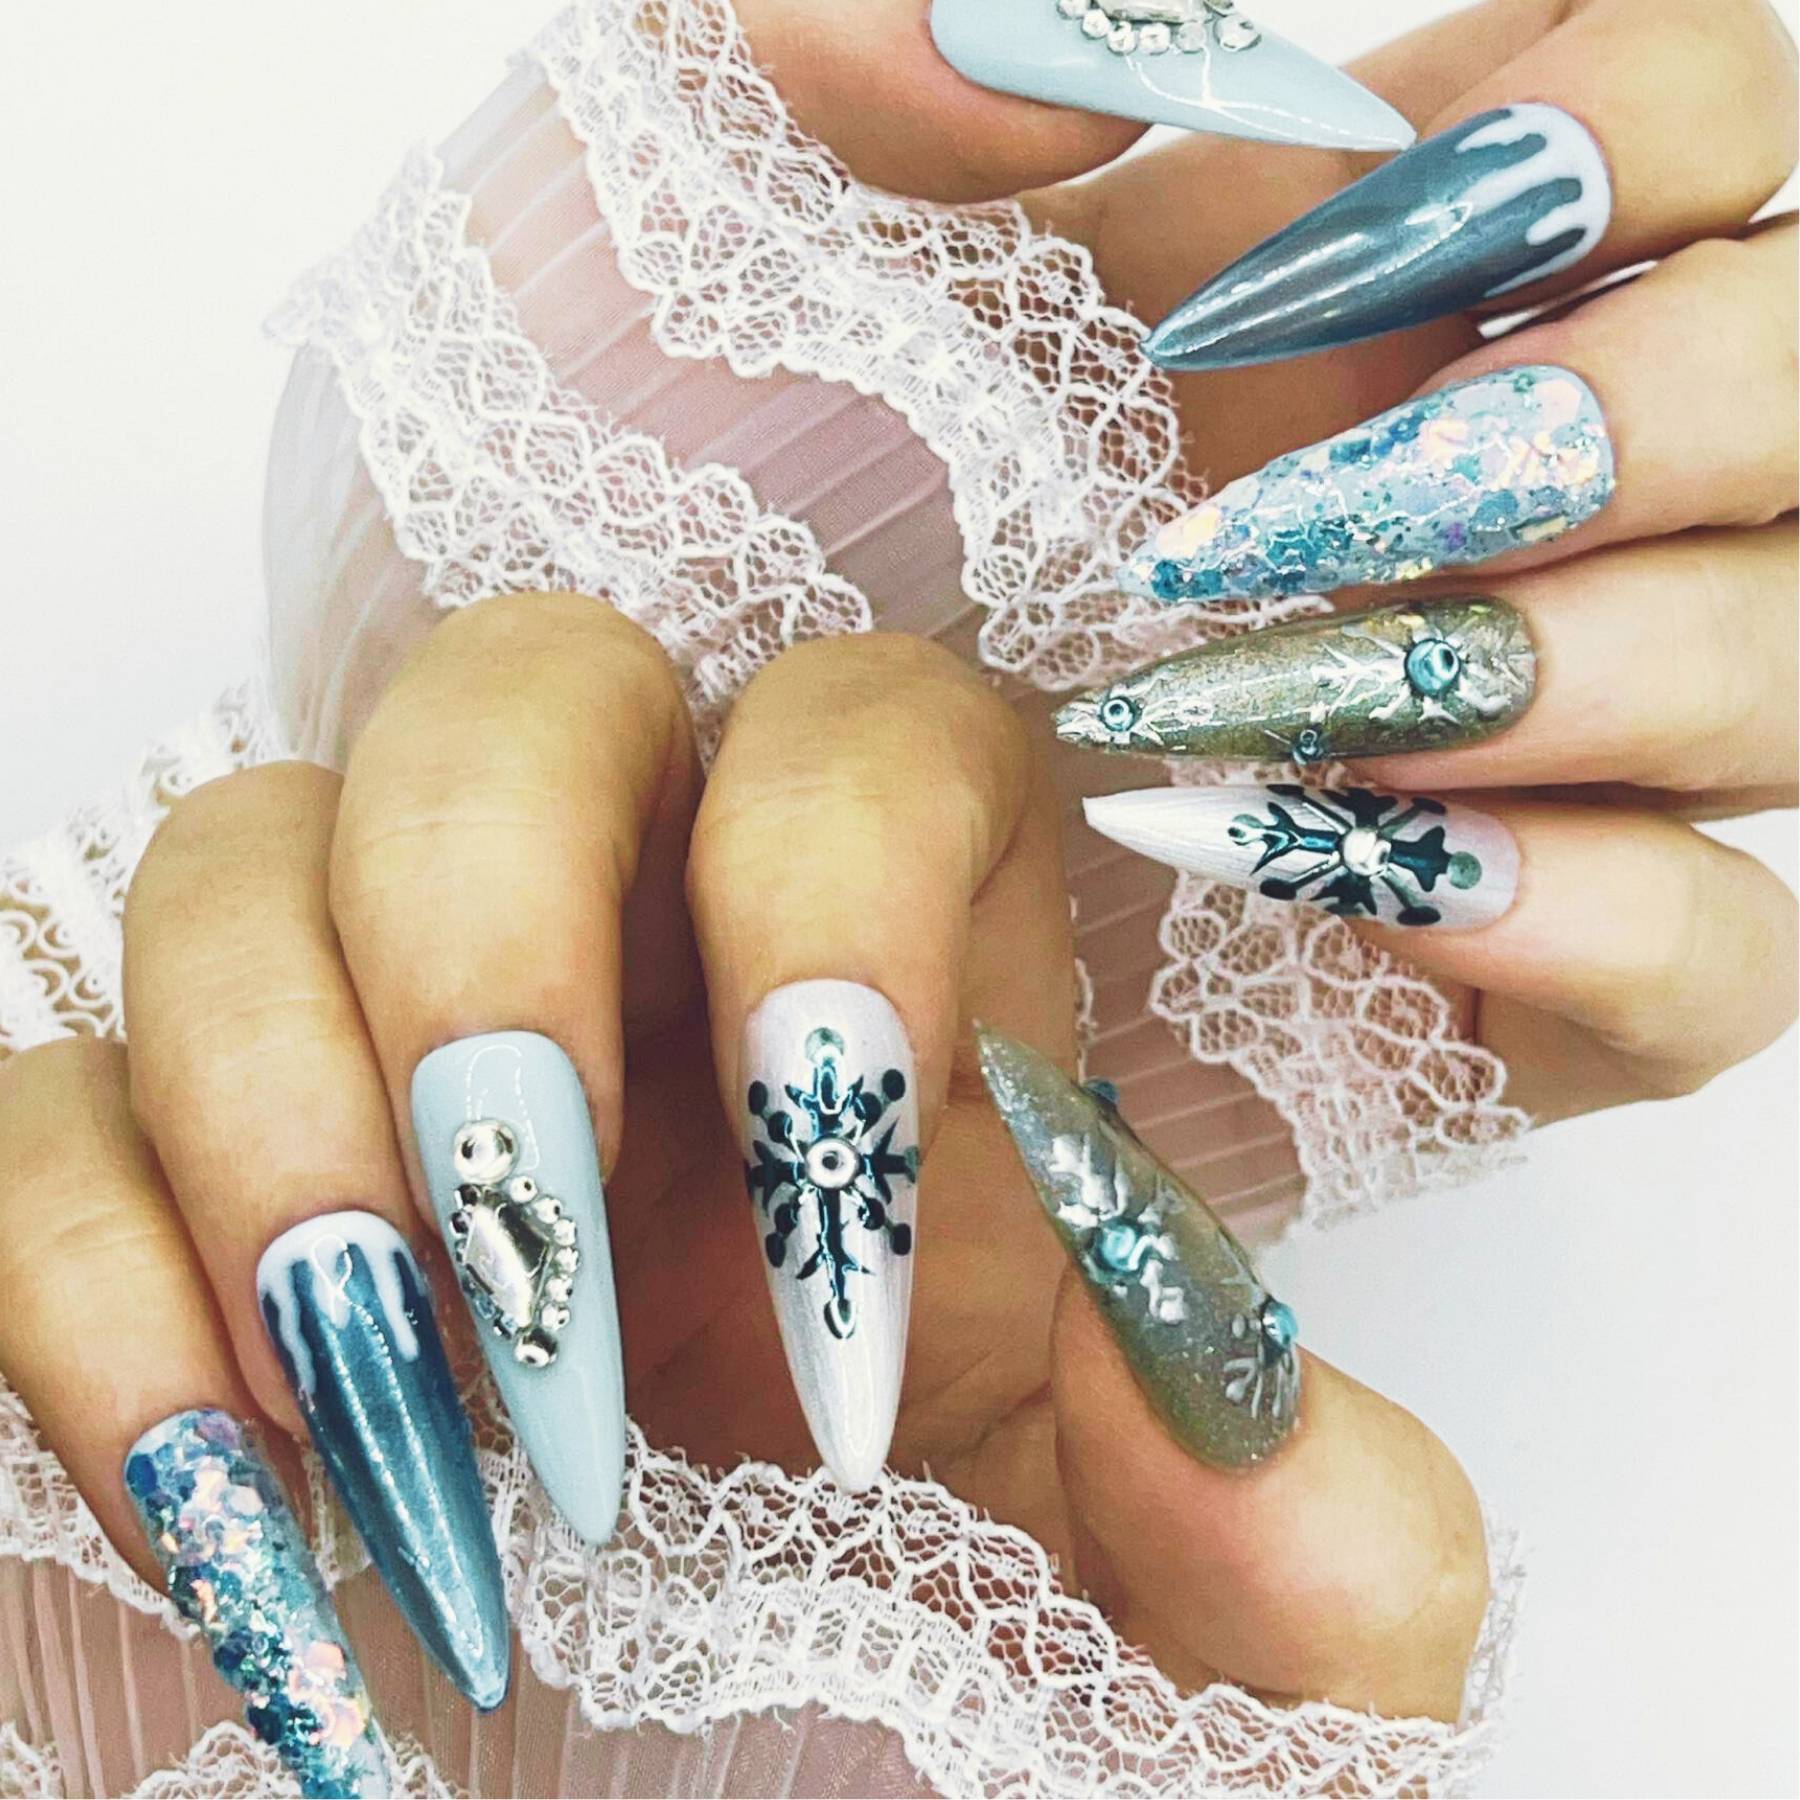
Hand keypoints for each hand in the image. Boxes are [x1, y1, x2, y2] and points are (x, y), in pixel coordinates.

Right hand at [0, 603, 1488, 1794]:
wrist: (797, 1745)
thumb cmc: (1002, 1639)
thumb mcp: (1184, 1608)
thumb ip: (1285, 1523)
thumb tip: (1252, 1416)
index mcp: (903, 974)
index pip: (858, 733)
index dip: (826, 912)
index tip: (832, 1262)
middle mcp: (634, 943)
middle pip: (511, 698)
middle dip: (496, 956)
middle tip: (542, 1286)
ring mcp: (391, 1044)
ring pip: (240, 860)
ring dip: (279, 1123)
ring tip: (387, 1410)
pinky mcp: (198, 1185)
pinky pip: (48, 1099)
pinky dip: (87, 1270)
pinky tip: (228, 1484)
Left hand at [741, 0, 1798, 1120]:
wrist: (647, 836)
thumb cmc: (664, 525)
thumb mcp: (696, 221)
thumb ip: (860, 45)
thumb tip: (1060, 61)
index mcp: (1357, 283)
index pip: (1691, 115)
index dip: (1624, 134)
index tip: (1353, 244)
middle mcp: (1477, 499)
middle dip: (1637, 420)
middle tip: (1297, 511)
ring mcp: (1513, 747)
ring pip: (1788, 668)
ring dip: (1592, 669)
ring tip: (1275, 699)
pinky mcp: (1495, 977)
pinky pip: (1717, 961)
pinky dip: (1596, 913)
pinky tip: (1352, 862)